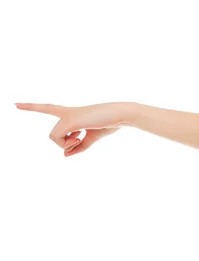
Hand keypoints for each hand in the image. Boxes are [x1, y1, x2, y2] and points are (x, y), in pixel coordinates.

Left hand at [15, 102, 132, 156]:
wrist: (121, 115)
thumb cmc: (109, 123)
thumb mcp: (92, 138)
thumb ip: (79, 147)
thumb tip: (64, 155)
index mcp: (73, 113)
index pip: (48, 108)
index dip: (32, 107)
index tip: (15, 104)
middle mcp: (67, 112)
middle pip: (53, 133)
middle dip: (64, 142)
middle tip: (80, 140)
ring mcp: (67, 115)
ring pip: (53, 137)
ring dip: (68, 143)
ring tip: (83, 138)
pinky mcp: (69, 120)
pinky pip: (58, 138)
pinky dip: (68, 143)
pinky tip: (81, 135)